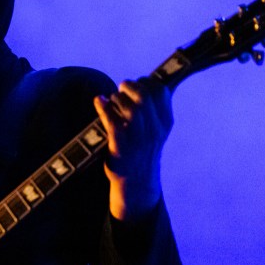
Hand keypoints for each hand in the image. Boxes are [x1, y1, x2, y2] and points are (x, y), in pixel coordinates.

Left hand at [93, 78, 172, 219]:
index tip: (137, 83)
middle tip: (121, 88)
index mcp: (165, 122)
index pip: (161, 91)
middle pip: (144, 97)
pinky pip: (113, 123)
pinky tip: (99, 101)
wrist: (137, 182)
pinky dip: (104, 107)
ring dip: (118, 98)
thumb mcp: (155, 129)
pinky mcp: (121, 148)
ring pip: (131, 109)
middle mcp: (154, 131)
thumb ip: (152, 108)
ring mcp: (138, 140)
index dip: (147, 82)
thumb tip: (141, 82)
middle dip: (130, 87)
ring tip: (112, 99)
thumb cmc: (142, 149)